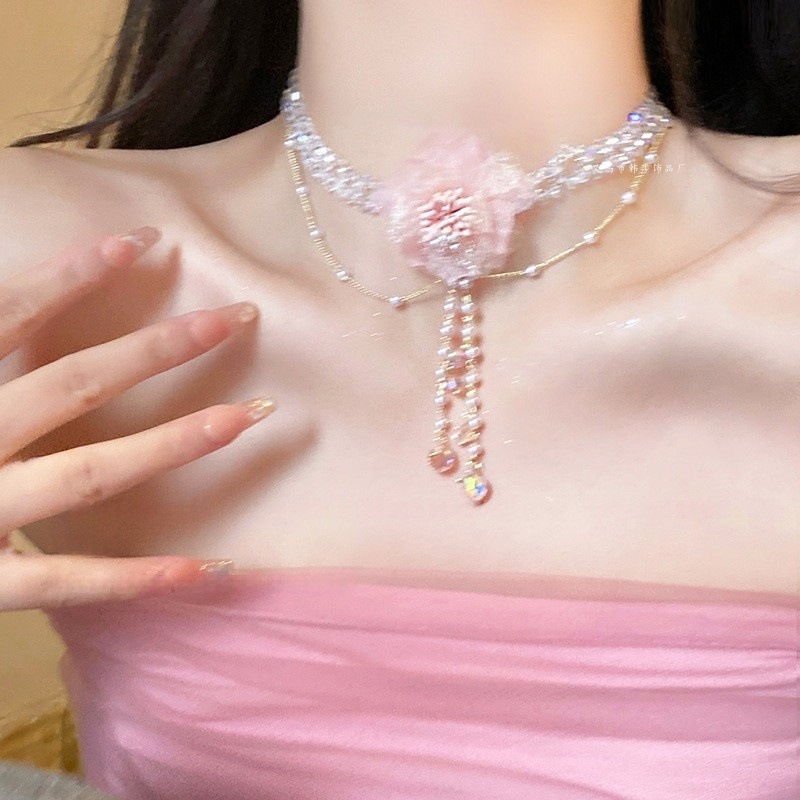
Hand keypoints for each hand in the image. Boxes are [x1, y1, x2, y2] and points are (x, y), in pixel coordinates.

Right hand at [0, 226, 272, 610]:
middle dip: (159, 348)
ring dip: (175, 442)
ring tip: (248, 415)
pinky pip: (68, 584)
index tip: (144, 240)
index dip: (75, 274)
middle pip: (73, 383)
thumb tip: (14, 298)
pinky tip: (209, 568)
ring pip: (89, 473)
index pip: (9, 313)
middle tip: (237, 318)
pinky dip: (138, 578)